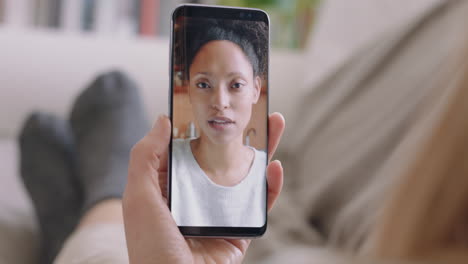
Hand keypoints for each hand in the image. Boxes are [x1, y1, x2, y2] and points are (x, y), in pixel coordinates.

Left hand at [123, 113, 284, 263]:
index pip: (187, 147)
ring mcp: (220, 210)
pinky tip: (275, 167)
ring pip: (245, 173)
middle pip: (222, 155)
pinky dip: (271, 186)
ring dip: (262, 149)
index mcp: (170, 186)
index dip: (200, 124)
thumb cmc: (151, 248)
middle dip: (238, 131)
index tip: (214, 102)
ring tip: (275, 122)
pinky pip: (259, 203)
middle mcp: (196, 194)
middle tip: (253, 106)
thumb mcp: (139, 197)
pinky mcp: (240, 227)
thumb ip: (146, 157)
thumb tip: (163, 120)